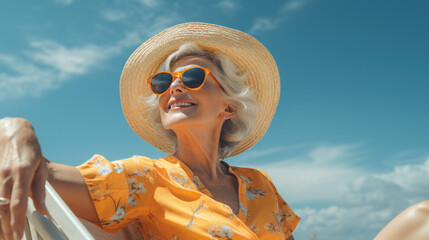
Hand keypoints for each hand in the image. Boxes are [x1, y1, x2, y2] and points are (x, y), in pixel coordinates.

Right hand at [0, 117, 47, 239]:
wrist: (12, 132)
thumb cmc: (29, 149)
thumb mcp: (41, 167)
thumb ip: (40, 190)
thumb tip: (43, 210)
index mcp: (22, 173)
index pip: (17, 203)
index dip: (16, 221)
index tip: (17, 235)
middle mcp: (6, 175)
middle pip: (2, 208)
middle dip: (5, 228)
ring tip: (3, 236)